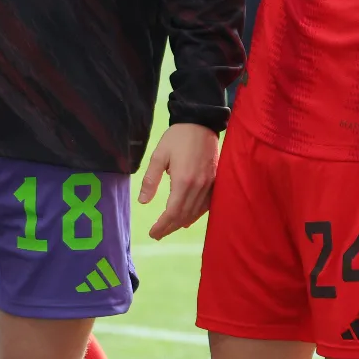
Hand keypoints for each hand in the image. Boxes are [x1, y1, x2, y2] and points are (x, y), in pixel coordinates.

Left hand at [138, 122, 218, 239]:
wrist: (201, 124)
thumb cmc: (176, 138)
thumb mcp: (158, 156)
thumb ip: (151, 180)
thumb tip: (143, 201)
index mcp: (183, 181)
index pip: (173, 212)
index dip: (162, 225)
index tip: (153, 233)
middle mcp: (199, 187)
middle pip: (184, 215)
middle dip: (170, 227)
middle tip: (157, 235)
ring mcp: (210, 185)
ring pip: (196, 212)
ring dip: (182, 222)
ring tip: (169, 228)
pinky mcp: (216, 182)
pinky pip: (206, 205)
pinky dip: (196, 214)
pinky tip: (187, 218)